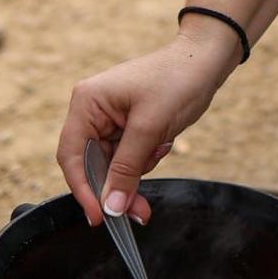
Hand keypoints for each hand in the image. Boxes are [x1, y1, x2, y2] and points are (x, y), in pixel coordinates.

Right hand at [58, 26, 237, 227]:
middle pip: (93, 165)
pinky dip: (145, 160)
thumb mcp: (150, 127)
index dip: (82, 189)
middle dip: (117, 187)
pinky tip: (163, 143)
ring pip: (113, 166)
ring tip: (161, 149)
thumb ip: (127, 169)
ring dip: (136, 172)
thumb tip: (111, 207)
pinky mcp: (128, 126)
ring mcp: (110, 119)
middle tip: (140, 211)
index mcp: (87, 103)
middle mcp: (93, 111)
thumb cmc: (177, 81)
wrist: (206, 61)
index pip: (71, 156)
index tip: (99, 217)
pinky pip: (129, 158)